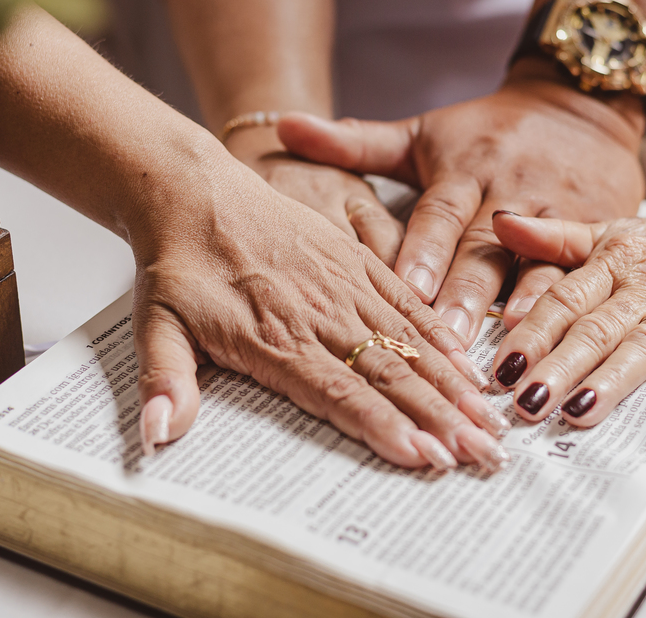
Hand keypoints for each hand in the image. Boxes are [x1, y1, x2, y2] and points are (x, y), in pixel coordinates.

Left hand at [127, 151, 509, 470]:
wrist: (190, 187)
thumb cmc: (178, 261)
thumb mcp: (155, 323)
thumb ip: (166, 380)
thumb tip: (158, 436)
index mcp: (275, 337)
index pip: (341, 393)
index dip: (386, 428)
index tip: (426, 458)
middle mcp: (320, 313)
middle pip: (390, 373)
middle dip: (441, 419)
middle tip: (484, 455)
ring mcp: (344, 283)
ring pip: (409, 341)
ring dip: (452, 384)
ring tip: (490, 421)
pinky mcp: (356, 258)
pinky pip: (407, 300)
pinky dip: (441, 334)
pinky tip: (470, 364)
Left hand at [277, 67, 645, 346]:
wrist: (580, 102)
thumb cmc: (487, 131)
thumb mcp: (422, 133)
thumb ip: (356, 142)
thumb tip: (284, 127)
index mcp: (463, 171)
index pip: (439, 215)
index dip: (424, 252)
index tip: (406, 290)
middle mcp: (510, 192)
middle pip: (485, 248)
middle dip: (466, 295)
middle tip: (446, 338)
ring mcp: (558, 213)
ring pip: (537, 266)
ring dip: (522, 311)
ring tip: (505, 355)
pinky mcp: (595, 230)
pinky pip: (580, 270)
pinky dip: (567, 301)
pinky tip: (559, 334)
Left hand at [488, 210, 645, 424]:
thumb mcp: (612, 234)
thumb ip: (555, 238)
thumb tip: (499, 222)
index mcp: (612, 262)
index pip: (563, 300)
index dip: (531, 334)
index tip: (499, 367)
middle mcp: (645, 286)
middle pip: (596, 330)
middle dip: (558, 368)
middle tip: (525, 404)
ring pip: (644, 346)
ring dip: (613, 380)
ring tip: (579, 411)